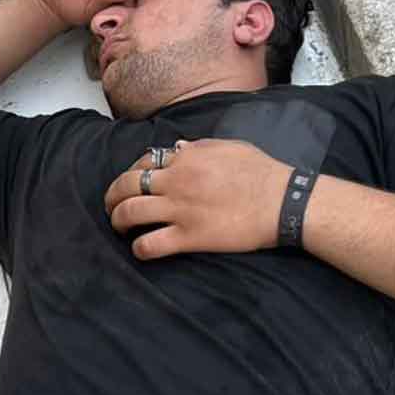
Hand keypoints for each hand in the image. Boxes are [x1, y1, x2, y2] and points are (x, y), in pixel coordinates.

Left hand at [103, 139, 294, 259]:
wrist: (283, 201)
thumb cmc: (262, 172)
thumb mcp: (230, 147)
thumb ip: (200, 146)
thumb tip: (176, 146)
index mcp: (187, 156)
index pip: (144, 161)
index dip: (132, 173)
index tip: (131, 183)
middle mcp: (177, 180)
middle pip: (127, 185)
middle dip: (111, 196)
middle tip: (111, 206)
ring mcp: (180, 209)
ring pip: (129, 213)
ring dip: (118, 220)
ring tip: (119, 227)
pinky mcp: (189, 237)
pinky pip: (150, 244)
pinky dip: (139, 248)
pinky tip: (140, 248)